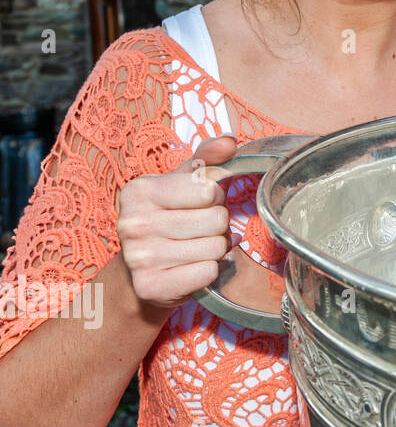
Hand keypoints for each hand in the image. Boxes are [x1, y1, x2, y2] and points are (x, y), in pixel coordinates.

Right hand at [115, 135, 239, 310]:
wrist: (137, 272)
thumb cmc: (166, 219)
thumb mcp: (181, 183)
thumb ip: (207, 158)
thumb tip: (229, 140)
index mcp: (140, 190)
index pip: (210, 189)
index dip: (214, 198)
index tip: (198, 205)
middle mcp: (134, 223)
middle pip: (217, 219)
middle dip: (217, 225)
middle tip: (198, 230)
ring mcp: (140, 257)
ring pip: (216, 247)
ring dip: (215, 249)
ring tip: (195, 247)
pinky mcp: (151, 285)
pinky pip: (208, 272)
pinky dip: (208, 271)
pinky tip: (190, 267)